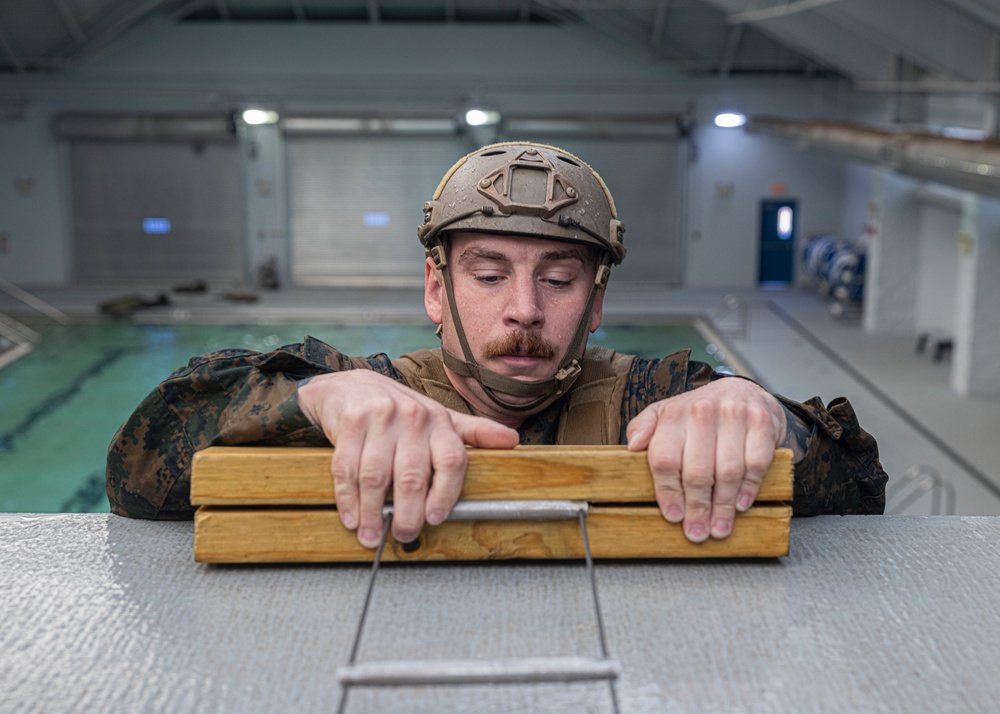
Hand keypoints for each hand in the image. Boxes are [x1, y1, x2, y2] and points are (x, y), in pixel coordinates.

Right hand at [297, 371, 518, 546]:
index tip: (436, 519)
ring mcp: (380, 416)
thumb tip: (512, 440)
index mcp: (439, 420)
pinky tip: (352, 516)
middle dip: (407, 514)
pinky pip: (348, 468)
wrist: (351, 386)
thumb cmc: (400, 411)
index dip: (445, 495)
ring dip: (373, 512)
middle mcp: (413, 415)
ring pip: (377, 476)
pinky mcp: (351, 421)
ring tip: (371, 534)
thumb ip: (474, 433)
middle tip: (403, 534)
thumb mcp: (440, 419)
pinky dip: (349, 498)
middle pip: (412, 476)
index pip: (452, 461)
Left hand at [625, 379, 785, 542]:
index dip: (668, 492)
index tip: (673, 515)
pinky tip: (741, 504)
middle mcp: (702, 412)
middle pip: (697, 471)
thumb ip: (644, 428)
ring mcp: (734, 416)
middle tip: (697, 531)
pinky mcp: (761, 423)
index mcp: (674, 414)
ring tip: (719, 526)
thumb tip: (632, 446)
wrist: (741, 390)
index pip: (665, 459)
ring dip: (723, 506)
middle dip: (697, 508)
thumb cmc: (699, 411)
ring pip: (727, 471)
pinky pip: (755, 463)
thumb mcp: (664, 414)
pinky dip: (749, 487)